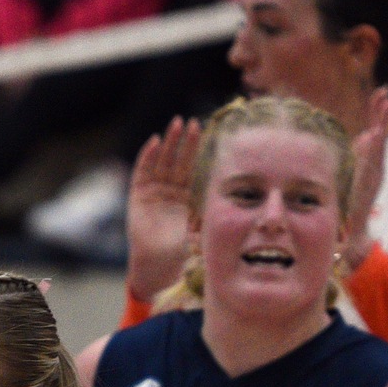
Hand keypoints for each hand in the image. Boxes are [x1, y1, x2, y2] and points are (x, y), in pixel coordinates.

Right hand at [125, 117, 201, 301]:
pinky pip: (142, 171)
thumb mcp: (206, 228)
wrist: (160, 264)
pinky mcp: (138, 195)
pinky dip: (148, 156)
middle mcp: (170, 190)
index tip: (207, 133)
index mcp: (187, 195)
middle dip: (185, 141)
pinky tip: (155, 141)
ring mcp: (154, 191)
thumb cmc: (184, 250)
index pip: (193, 167)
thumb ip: (218, 216)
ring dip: (169, 142)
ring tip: (176, 124)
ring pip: (162, 160)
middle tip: (193, 123)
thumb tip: (249, 206)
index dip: (198, 151)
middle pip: (178, 159)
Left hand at [342, 89, 387, 266]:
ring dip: (382, 124)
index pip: (375, 128)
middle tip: (384, 91)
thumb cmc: (353, 199)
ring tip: (387, 105)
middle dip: (381, 111)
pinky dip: (375, 147)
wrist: (356, 226)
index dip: (377, 111)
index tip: (380, 93)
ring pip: (380, 143)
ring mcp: (375, 171)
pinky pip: (375, 160)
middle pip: (380, 131)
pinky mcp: (372, 180)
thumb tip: (361, 136)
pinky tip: (375, 133)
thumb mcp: (356, 170)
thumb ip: (360, 153)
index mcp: (373, 158)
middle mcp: (377, 162)